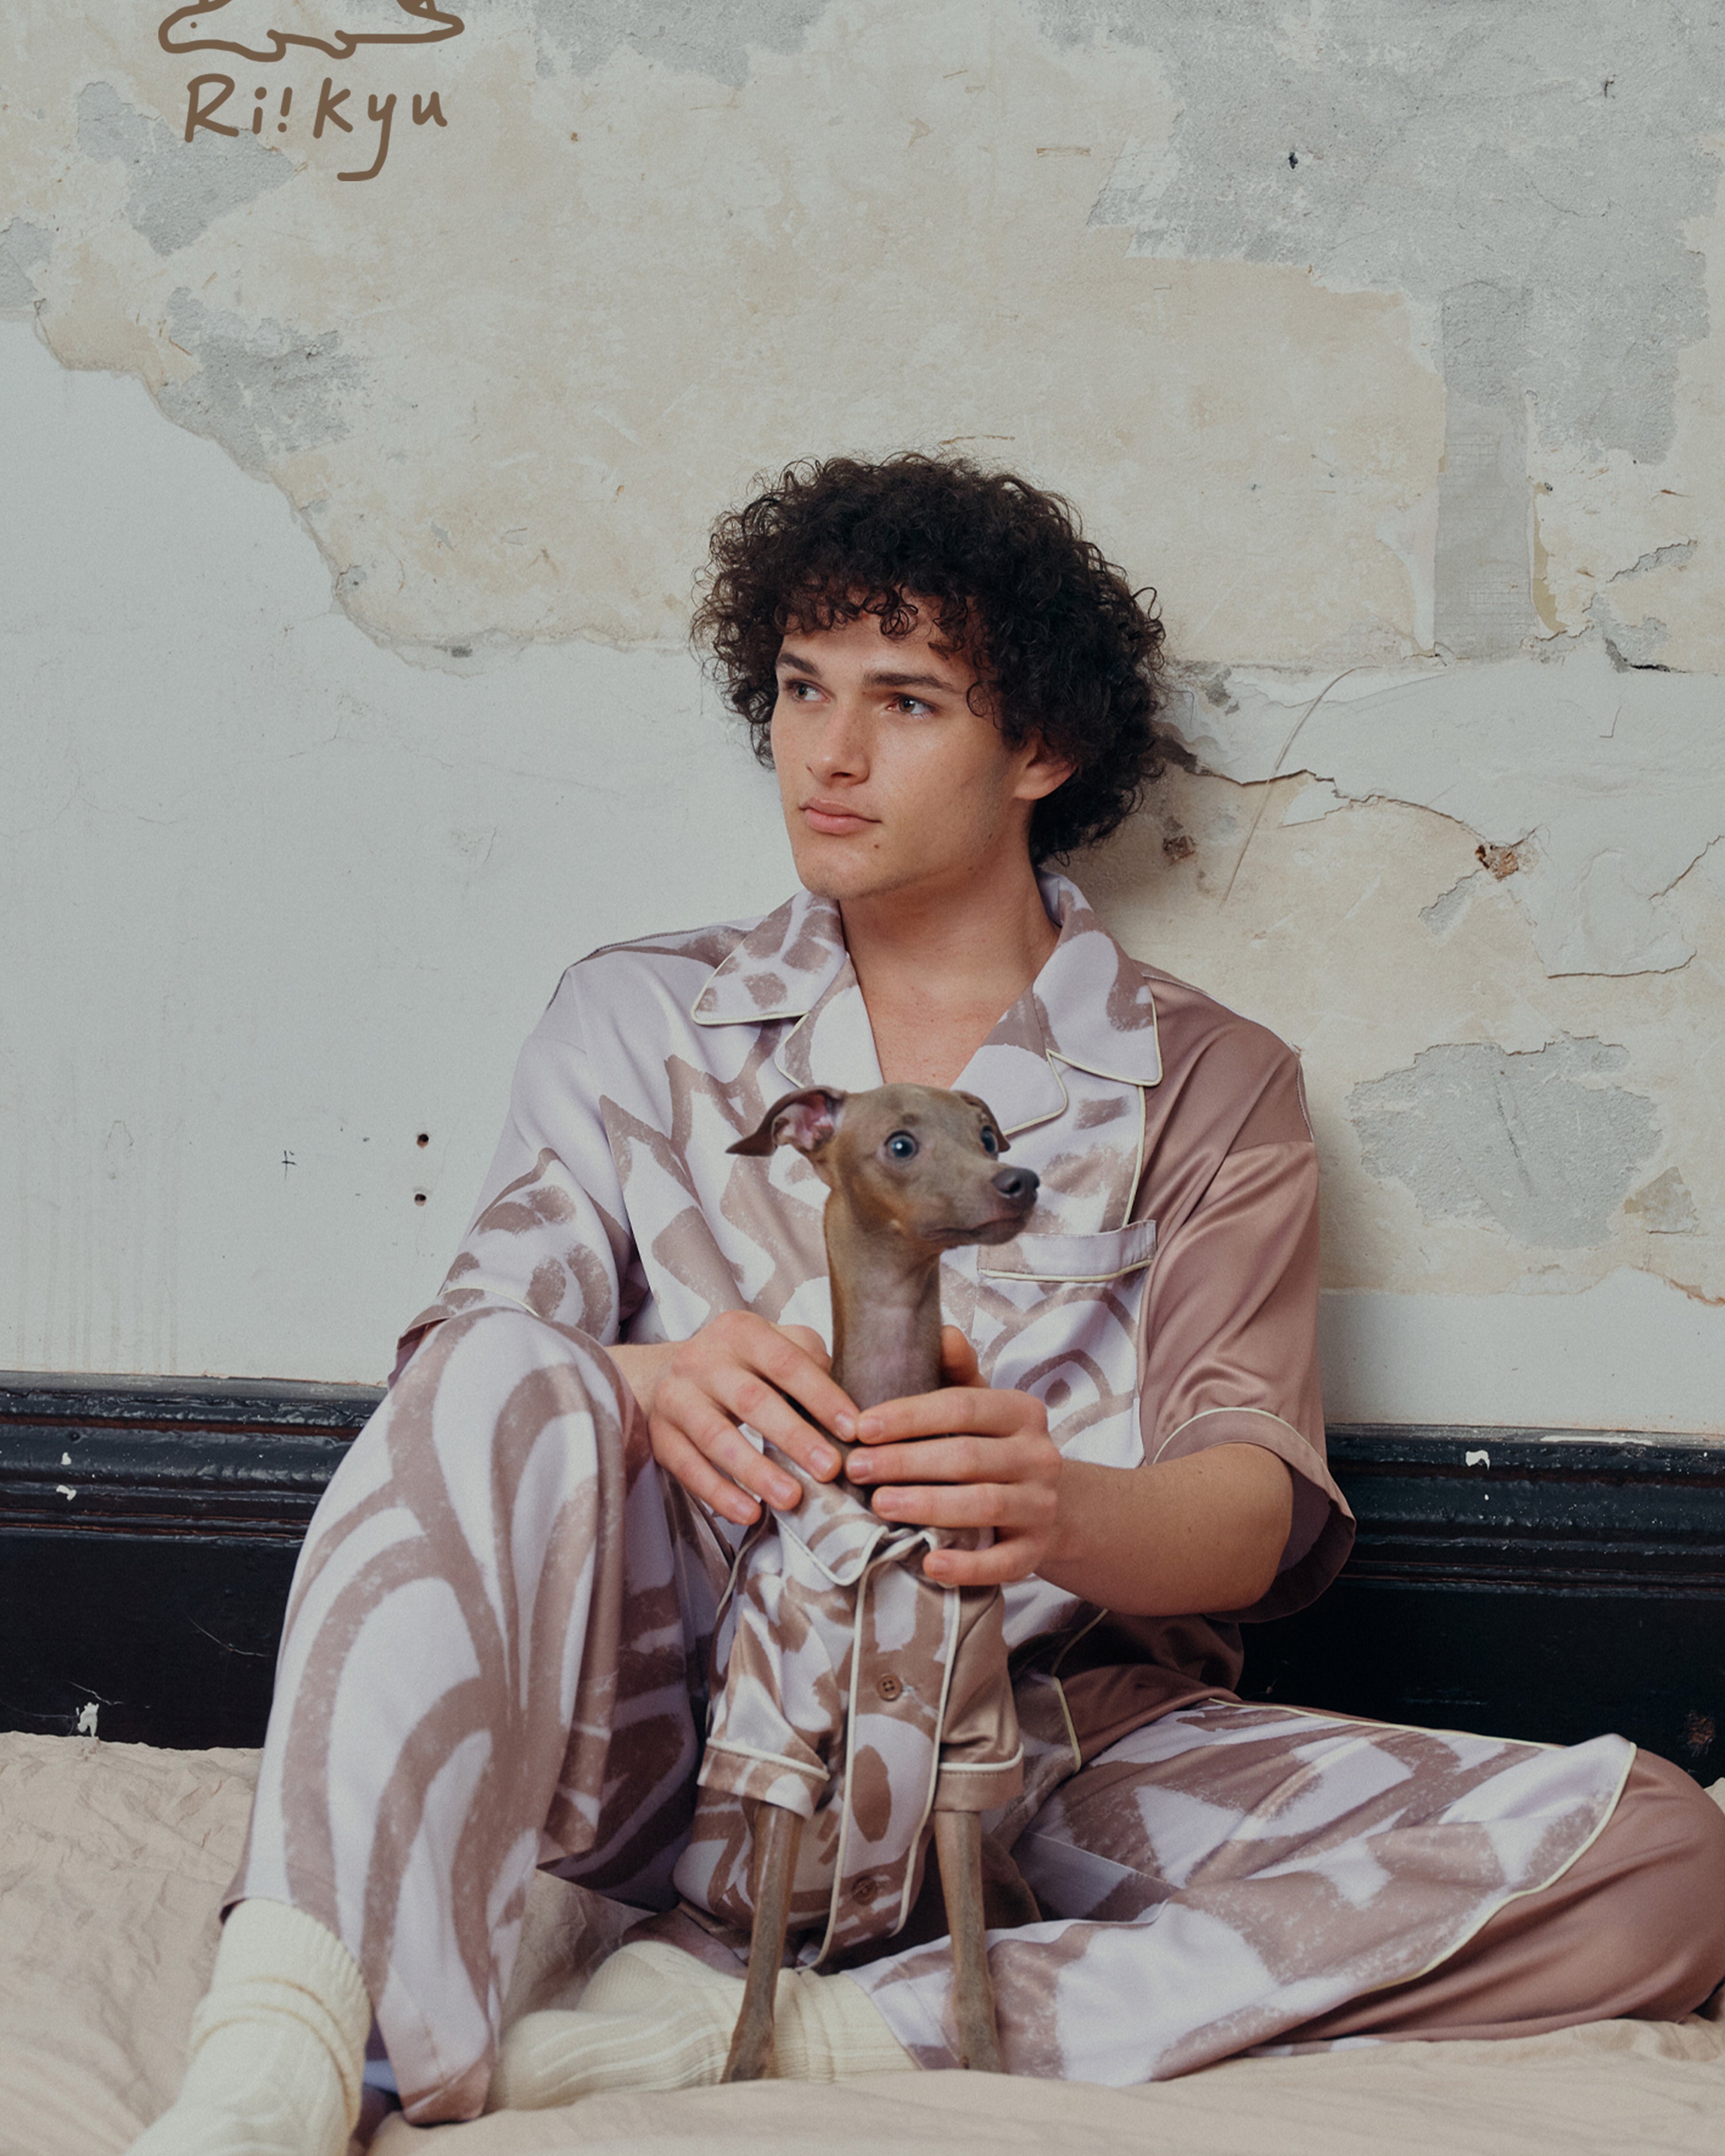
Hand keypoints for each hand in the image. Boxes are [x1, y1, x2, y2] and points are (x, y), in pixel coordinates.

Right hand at [641, 1311, 856, 1527]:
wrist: (665, 1375)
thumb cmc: (738, 1365)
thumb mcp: (772, 1344)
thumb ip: (808, 1360)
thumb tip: (840, 1403)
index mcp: (740, 1332)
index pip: (786, 1362)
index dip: (821, 1396)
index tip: (852, 1430)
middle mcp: (703, 1360)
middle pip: (751, 1399)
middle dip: (793, 1437)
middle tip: (828, 1469)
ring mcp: (677, 1397)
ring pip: (716, 1437)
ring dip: (756, 1471)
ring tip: (791, 1499)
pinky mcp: (660, 1435)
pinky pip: (688, 1467)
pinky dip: (719, 1493)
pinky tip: (749, 1513)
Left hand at [841, 1328, 1062, 1586]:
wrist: (1047, 1504)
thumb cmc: (991, 1447)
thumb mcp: (980, 1405)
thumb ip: (956, 1371)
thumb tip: (940, 1333)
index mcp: (1022, 1411)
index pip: (962, 1407)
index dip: (909, 1416)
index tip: (860, 1427)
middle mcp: (1040, 1456)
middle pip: (967, 1457)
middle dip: (906, 1462)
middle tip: (856, 1468)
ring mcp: (1042, 1506)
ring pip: (983, 1505)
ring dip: (928, 1506)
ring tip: (879, 1506)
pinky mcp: (1036, 1552)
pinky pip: (1002, 1562)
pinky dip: (966, 1565)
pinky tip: (929, 1564)